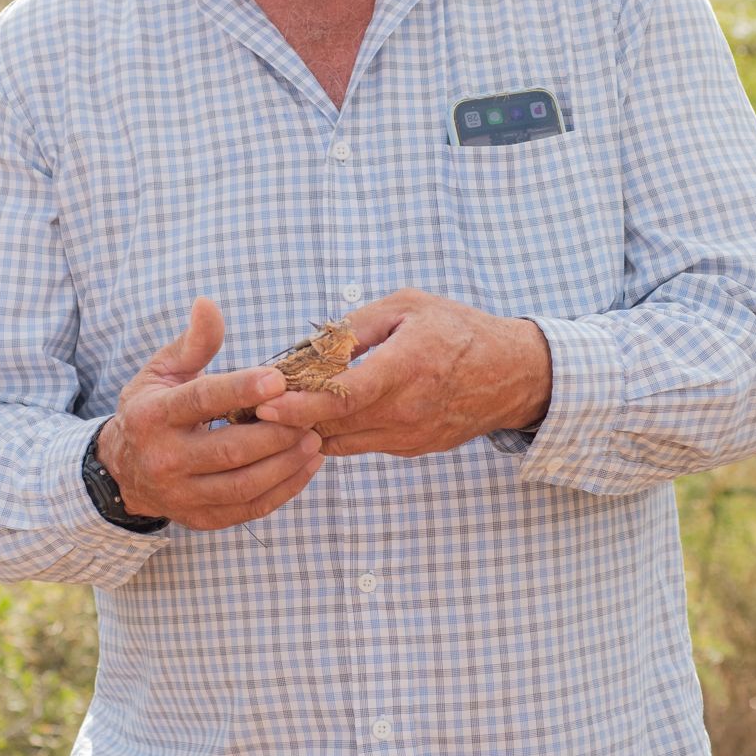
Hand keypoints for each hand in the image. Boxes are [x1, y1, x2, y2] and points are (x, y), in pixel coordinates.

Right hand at [98, 298, 323, 529]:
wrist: (124, 471)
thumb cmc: (153, 409)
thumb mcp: (163, 372)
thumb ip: (193, 343)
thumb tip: (208, 303)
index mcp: (152, 416)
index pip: (201, 401)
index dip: (241, 389)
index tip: (279, 379)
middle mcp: (163, 459)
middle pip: (230, 449)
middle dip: (277, 432)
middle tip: (311, 414)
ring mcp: (181, 495)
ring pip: (243, 484)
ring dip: (286, 463)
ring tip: (314, 439)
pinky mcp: (200, 519)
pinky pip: (248, 510)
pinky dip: (283, 490)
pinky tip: (305, 466)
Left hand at [254, 289, 551, 457]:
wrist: (510, 375)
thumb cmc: (456, 329)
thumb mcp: (407, 306)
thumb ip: (357, 326)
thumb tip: (308, 346)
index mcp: (406, 366)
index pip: (342, 396)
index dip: (298, 404)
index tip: (262, 403)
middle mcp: (406, 408)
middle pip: (332, 424)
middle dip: (286, 420)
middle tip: (244, 409)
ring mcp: (409, 435)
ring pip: (340, 441)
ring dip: (304, 430)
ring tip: (267, 415)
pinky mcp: (410, 448)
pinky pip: (358, 445)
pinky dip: (331, 433)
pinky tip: (309, 419)